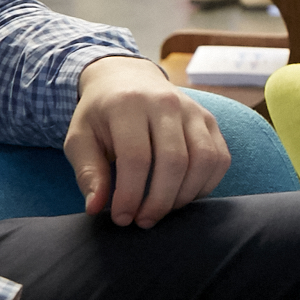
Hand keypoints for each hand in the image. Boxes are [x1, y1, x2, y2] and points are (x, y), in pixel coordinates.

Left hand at [65, 57, 227, 226]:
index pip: (136, 158)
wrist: (127, 78)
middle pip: (174, 161)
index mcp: (128, 104)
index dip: (131, 195)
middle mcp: (165, 102)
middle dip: (160, 201)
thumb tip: (96, 208)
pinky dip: (205, 185)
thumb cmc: (100, 114)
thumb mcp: (80, 138)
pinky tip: (182, 195)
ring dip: (184, 196)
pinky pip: (219, 159)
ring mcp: (193, 110)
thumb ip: (88, 173)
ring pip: (203, 161)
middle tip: (144, 221)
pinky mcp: (210, 120)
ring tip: (162, 210)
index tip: (122, 217)